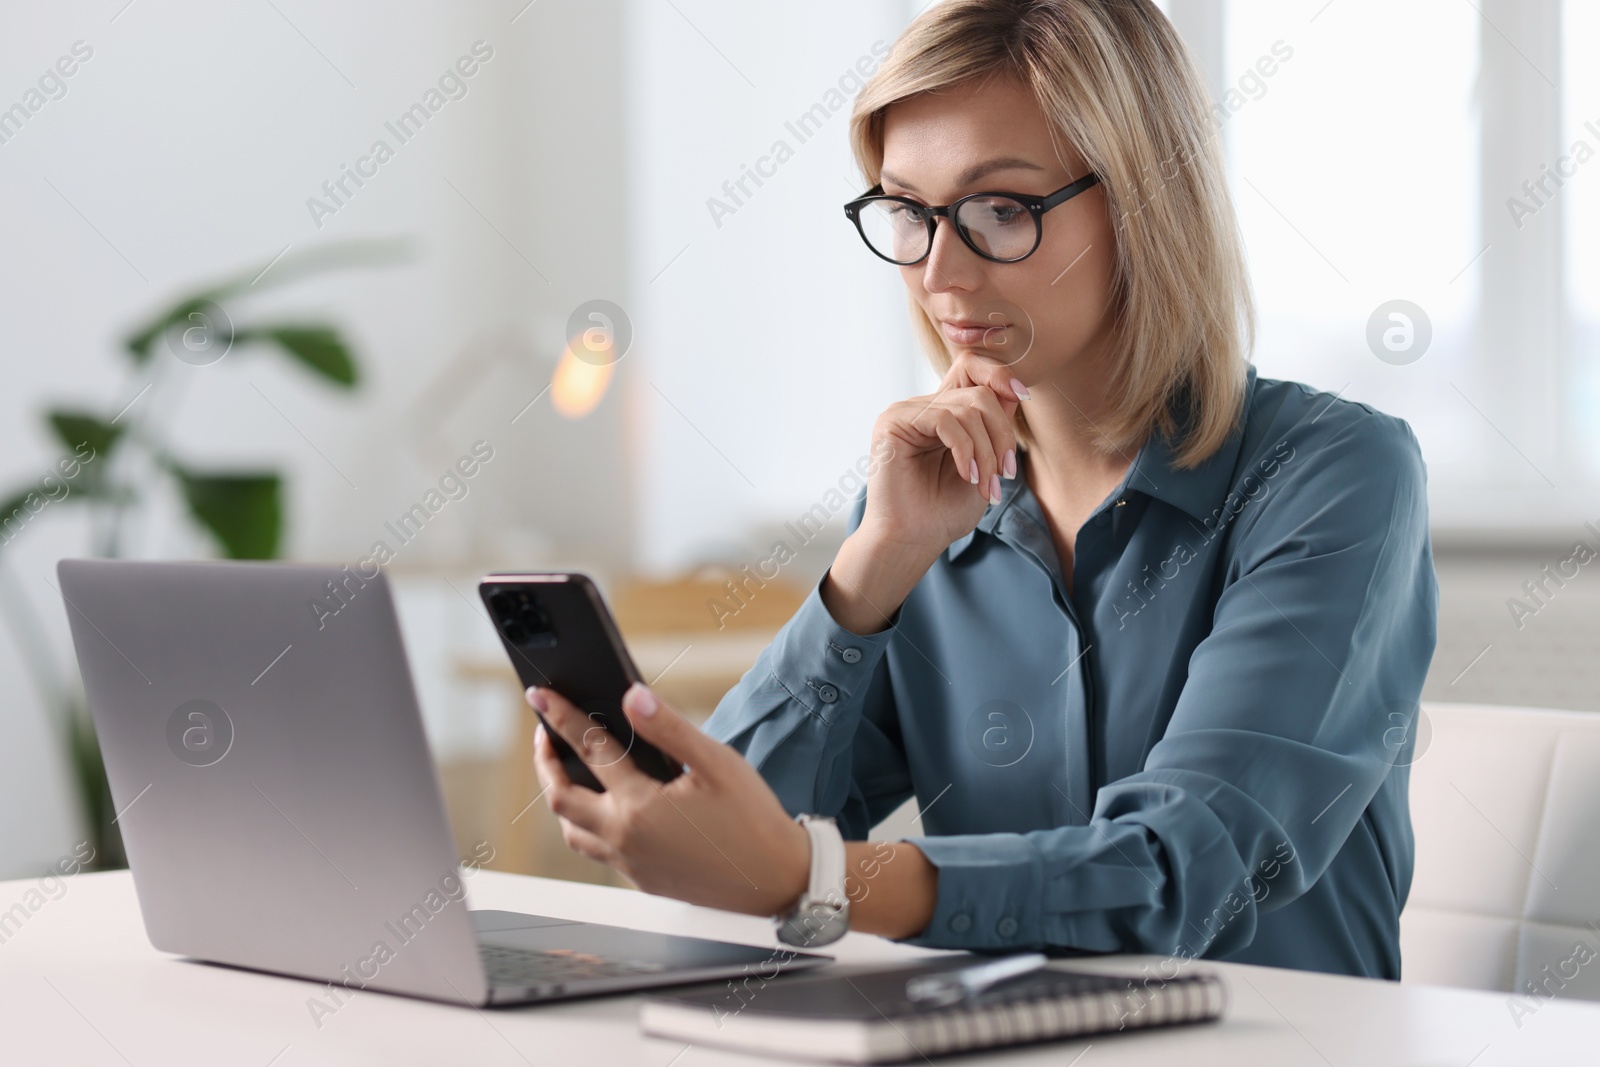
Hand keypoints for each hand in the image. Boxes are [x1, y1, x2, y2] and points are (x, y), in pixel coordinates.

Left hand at [527, 681, 811, 916]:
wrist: (778, 881)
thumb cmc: (753, 820)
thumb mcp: (716, 763)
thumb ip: (669, 729)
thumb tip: (632, 698)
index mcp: (639, 806)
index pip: (588, 749)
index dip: (561, 717)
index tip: (541, 695)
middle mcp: (625, 838)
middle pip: (560, 796)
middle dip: (546, 760)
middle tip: (545, 733)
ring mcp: (630, 864)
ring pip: (572, 831)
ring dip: (561, 797)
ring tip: (566, 770)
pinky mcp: (642, 880)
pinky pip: (597, 851)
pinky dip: (587, 824)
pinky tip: (605, 807)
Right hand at [819, 351, 1025, 635]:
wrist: (913, 541)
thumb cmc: (944, 512)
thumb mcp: (985, 464)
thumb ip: (995, 427)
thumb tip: (1013, 389)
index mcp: (943, 413)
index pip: (970, 367)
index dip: (999, 374)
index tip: (1023, 396)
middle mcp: (923, 407)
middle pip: (980, 392)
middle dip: (1002, 435)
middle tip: (1005, 475)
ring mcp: (906, 412)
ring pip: (967, 408)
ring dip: (987, 450)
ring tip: (985, 485)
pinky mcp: (893, 422)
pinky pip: (946, 419)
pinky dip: (965, 449)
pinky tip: (967, 475)